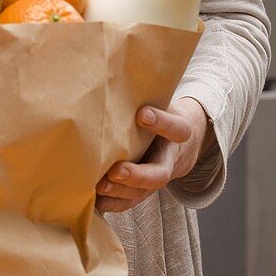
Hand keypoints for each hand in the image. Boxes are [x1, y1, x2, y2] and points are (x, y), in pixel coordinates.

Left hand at [95, 97, 213, 213]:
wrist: (177, 142)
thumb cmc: (161, 112)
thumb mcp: (161, 99)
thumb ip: (144, 93)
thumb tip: (113, 72)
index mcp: (179, 132)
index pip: (176, 127)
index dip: (161, 122)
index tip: (142, 113)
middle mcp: (170, 159)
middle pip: (159, 174)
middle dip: (137, 175)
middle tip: (116, 171)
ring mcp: (157, 178)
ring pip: (143, 193)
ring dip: (121, 192)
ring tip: (100, 187)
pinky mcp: (144, 191)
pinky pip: (131, 203)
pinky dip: (113, 204)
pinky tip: (96, 200)